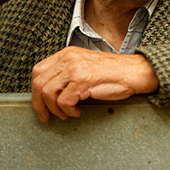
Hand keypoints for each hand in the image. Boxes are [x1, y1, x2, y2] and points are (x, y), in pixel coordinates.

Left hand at [31, 46, 158, 122]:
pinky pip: (63, 101)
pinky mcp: (83, 81)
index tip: (39, 104)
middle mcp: (69, 58)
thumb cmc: (114, 72)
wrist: (135, 72)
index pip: (38, 71)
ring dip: (54, 109)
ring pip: (47, 93)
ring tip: (65, 114)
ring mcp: (75, 69)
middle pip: (38, 82)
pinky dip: (68, 111)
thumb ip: (68, 73)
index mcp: (68, 53)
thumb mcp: (86, 66)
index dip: (35, 91)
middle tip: (46, 115)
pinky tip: (77, 112)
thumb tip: (50, 91)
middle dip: (39, 104)